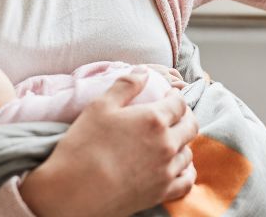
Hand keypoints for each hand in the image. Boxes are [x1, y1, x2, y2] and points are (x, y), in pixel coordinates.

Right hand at [19, 67, 197, 216]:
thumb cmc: (83, 146)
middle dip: (184, 116)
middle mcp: (166, 144)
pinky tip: (178, 166)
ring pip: (188, 152)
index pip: (179, 103)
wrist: (74, 192)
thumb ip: (125, 86)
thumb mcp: (100, 106)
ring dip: (183, 143)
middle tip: (174, 115)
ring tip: (171, 140)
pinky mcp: (161, 192)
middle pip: (190, 125)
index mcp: (154, 119)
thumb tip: (144, 72)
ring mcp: (166, 170)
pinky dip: (186, 171)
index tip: (168, 96)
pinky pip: (186, 180)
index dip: (175, 96)